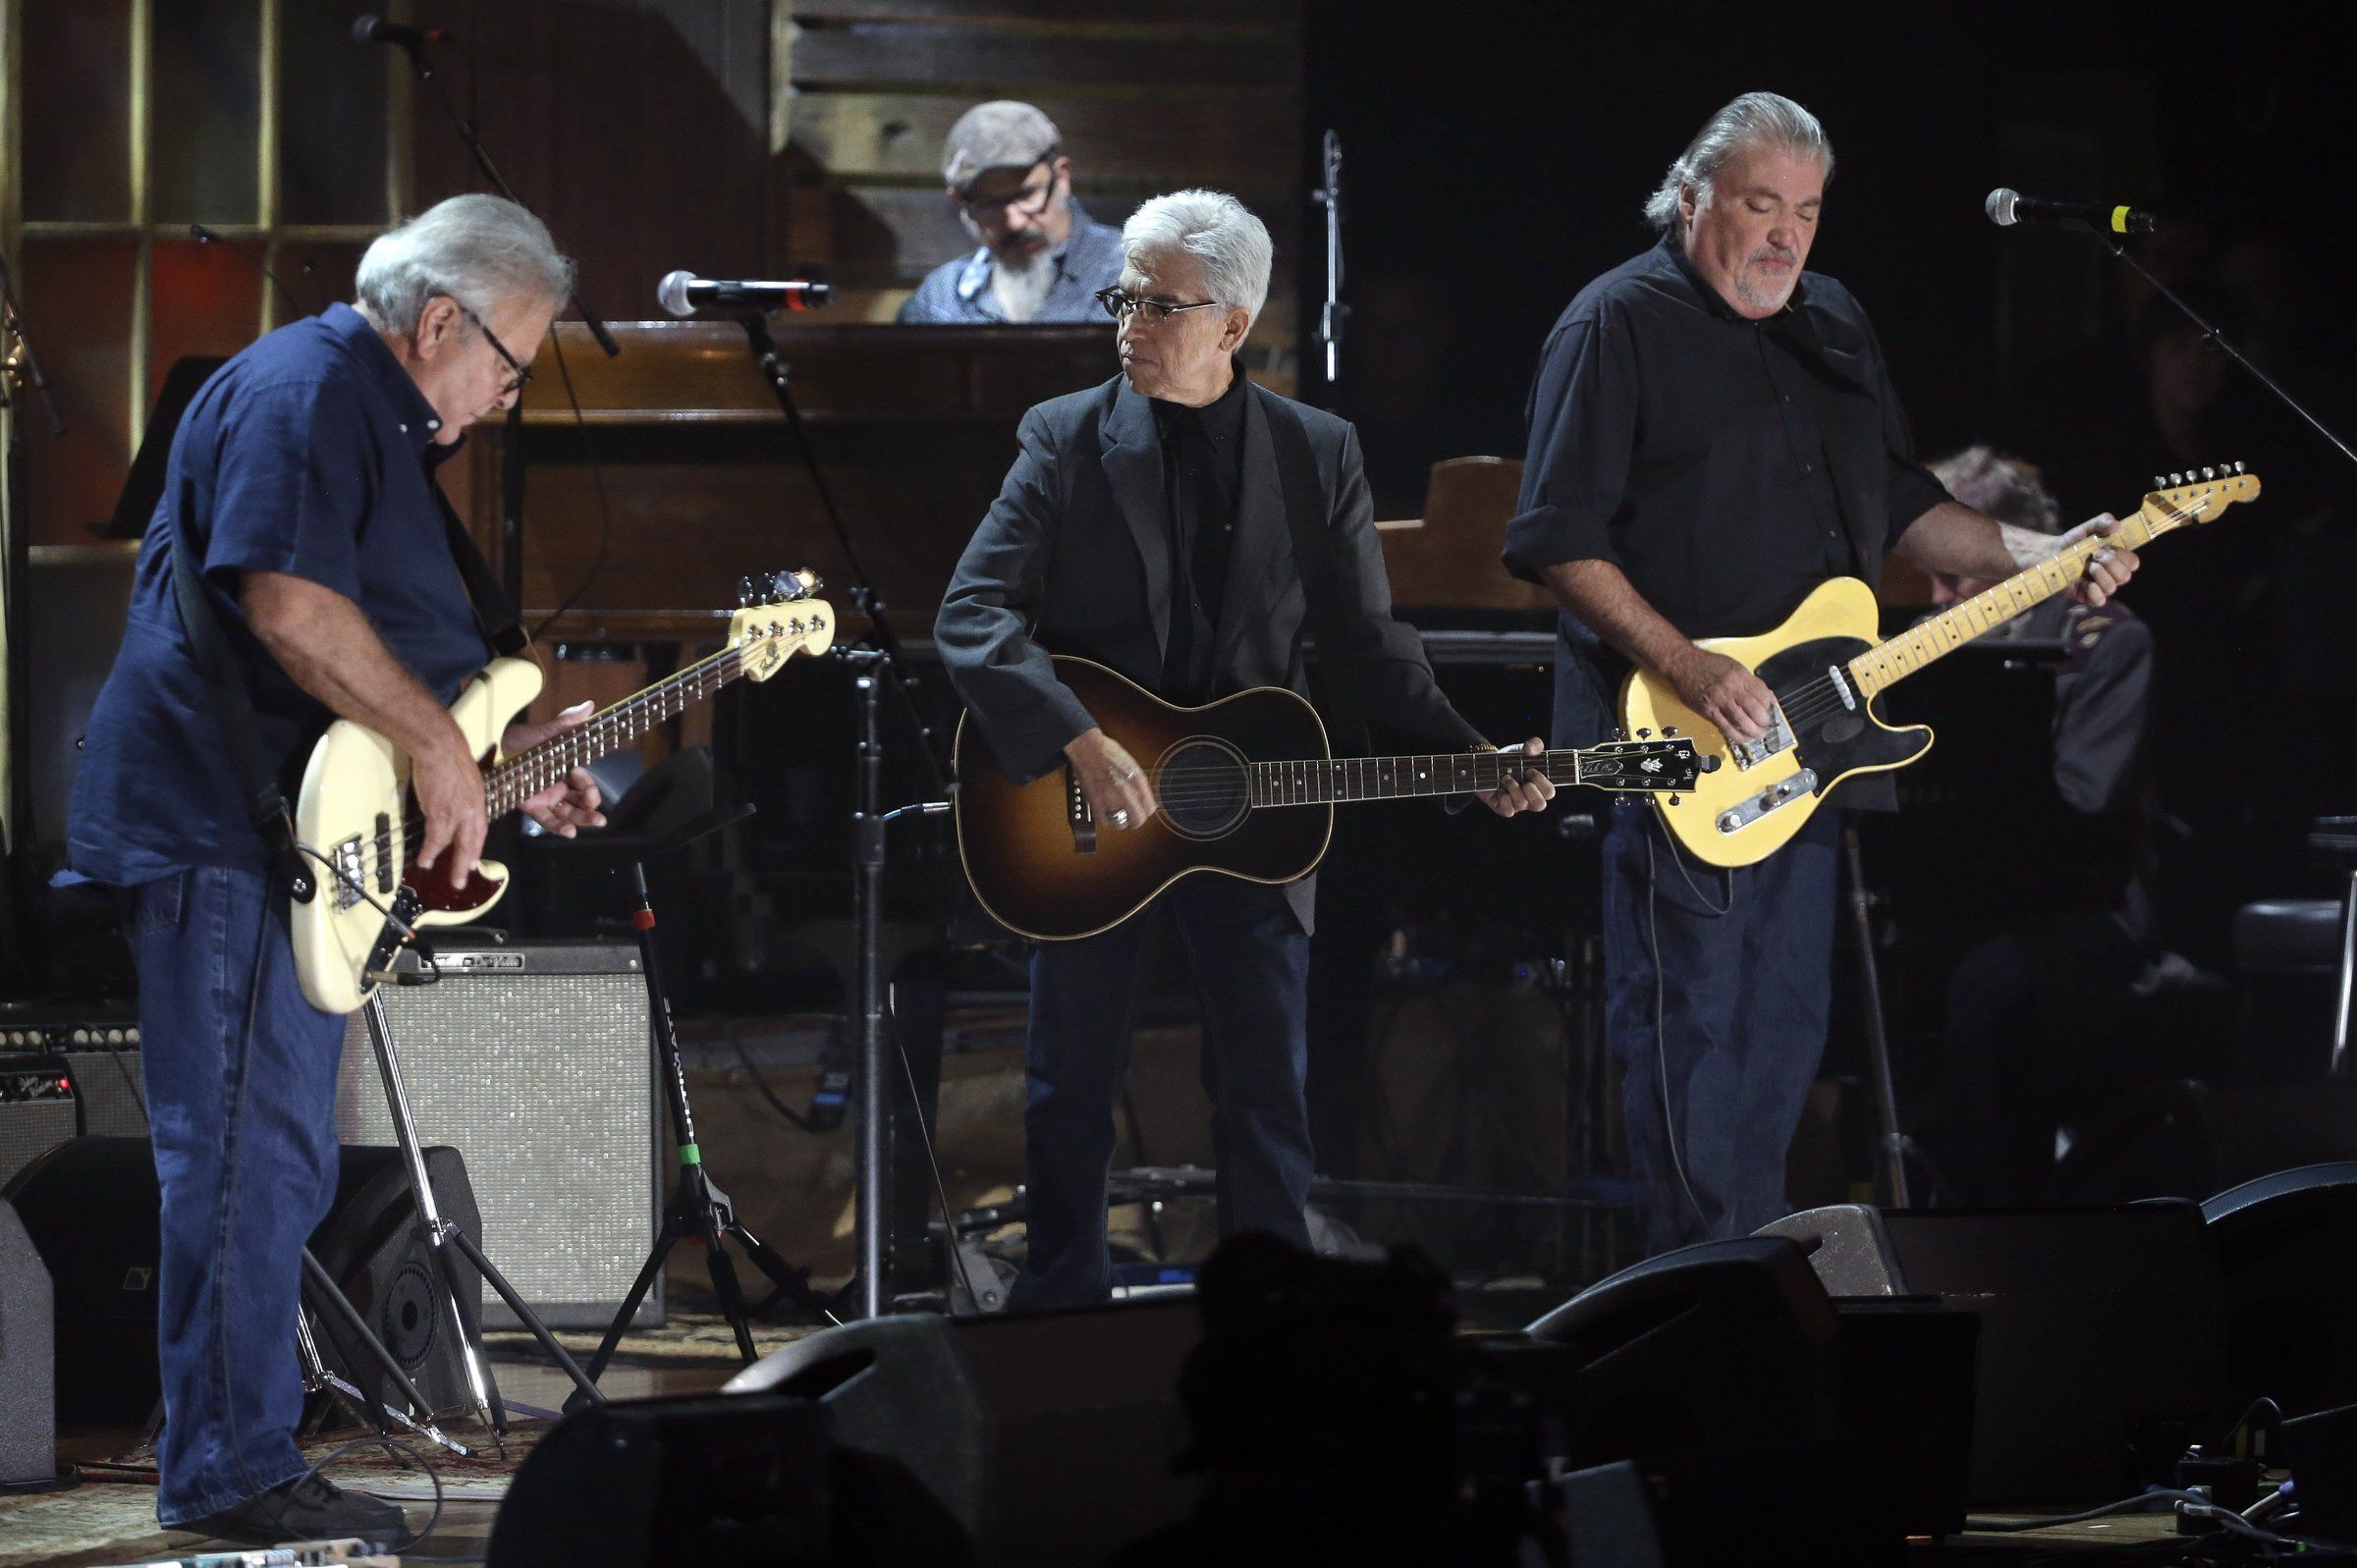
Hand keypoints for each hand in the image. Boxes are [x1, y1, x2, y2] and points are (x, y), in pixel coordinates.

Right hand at [411, 728, 490, 887]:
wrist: (441, 749)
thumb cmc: (451, 756)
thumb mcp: (466, 778)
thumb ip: (462, 794)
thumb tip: (452, 801)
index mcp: (478, 801)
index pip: (480, 829)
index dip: (476, 846)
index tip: (473, 860)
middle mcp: (471, 810)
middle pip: (471, 842)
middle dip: (467, 863)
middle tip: (462, 880)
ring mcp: (457, 813)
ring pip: (454, 844)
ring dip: (451, 863)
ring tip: (449, 879)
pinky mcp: (440, 813)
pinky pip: (436, 838)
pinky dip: (431, 851)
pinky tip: (426, 861)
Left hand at [505, 701, 607, 838]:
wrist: (490, 749)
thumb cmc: (517, 739)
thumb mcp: (543, 732)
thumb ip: (566, 722)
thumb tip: (589, 705)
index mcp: (565, 766)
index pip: (583, 780)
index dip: (589, 787)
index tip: (588, 790)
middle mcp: (559, 783)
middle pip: (580, 800)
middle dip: (592, 809)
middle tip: (599, 818)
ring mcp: (546, 796)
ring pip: (569, 812)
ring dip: (583, 820)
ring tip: (594, 824)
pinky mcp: (532, 806)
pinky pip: (548, 820)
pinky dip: (559, 827)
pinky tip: (570, 833)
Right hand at [1064, 726, 1157, 829]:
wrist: (1088, 748)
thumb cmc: (1109, 753)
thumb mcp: (1132, 765)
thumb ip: (1139, 784)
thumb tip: (1145, 800)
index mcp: (1137, 781)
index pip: (1150, 808)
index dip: (1147, 810)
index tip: (1144, 809)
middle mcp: (1125, 792)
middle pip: (1138, 820)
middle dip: (1137, 819)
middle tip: (1133, 816)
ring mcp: (1109, 798)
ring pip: (1121, 824)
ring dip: (1122, 821)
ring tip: (1120, 814)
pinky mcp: (1095, 801)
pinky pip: (1104, 822)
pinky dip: (1107, 821)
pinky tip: (1107, 814)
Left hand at [1482, 738, 1555, 817]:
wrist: (1488, 764)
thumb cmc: (1511, 760)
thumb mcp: (1524, 749)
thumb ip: (1534, 744)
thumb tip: (1530, 750)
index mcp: (1539, 786)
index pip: (1549, 792)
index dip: (1541, 782)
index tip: (1531, 769)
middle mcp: (1529, 798)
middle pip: (1540, 805)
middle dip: (1530, 789)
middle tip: (1521, 776)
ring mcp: (1516, 804)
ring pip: (1522, 805)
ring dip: (1513, 788)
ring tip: (1506, 778)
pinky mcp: (1502, 807)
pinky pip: (1508, 811)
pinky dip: (1504, 799)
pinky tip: (1500, 789)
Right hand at [1669, 647, 1776, 743]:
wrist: (1683, 664)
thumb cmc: (1707, 664)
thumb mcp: (1733, 666)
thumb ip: (1750, 681)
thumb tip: (1766, 695)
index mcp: (1740, 676)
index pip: (1763, 695)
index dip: (1769, 705)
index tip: (1769, 710)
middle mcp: (1731, 688)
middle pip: (1755, 710)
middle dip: (1764, 722)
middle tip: (1765, 726)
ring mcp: (1719, 701)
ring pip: (1742, 721)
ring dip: (1753, 731)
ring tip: (1757, 734)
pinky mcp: (1708, 710)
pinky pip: (1725, 727)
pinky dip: (1736, 735)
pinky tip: (1743, 738)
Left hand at [2057, 513, 2138, 607]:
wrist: (2052, 552)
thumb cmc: (2074, 541)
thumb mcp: (2090, 526)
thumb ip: (2104, 521)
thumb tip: (2117, 526)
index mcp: (2118, 560)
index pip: (2133, 563)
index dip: (2122, 555)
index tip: (2106, 547)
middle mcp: (2112, 575)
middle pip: (2125, 576)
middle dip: (2110, 563)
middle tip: (2094, 555)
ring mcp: (2099, 587)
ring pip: (2112, 588)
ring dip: (2099, 573)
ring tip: (2087, 565)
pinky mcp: (2086, 596)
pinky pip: (2099, 601)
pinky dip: (2094, 591)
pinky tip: (2085, 582)